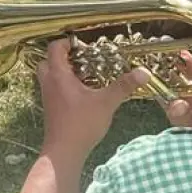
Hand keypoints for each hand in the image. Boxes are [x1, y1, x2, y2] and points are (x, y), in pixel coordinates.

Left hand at [35, 38, 148, 161]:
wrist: (64, 150)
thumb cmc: (82, 123)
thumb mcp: (106, 102)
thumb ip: (124, 86)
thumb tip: (144, 72)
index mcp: (58, 75)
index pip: (55, 48)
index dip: (67, 42)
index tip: (84, 44)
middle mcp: (48, 82)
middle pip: (48, 60)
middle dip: (63, 56)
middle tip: (84, 58)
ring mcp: (47, 95)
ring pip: (50, 74)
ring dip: (63, 70)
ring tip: (86, 73)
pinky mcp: (51, 106)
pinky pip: (54, 87)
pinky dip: (64, 83)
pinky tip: (83, 91)